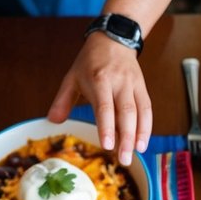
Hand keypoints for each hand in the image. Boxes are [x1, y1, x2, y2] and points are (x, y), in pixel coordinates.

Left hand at [47, 35, 151, 166]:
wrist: (114, 39)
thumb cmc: (90, 62)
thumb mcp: (71, 77)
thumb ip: (62, 100)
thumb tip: (52, 121)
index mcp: (99, 80)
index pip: (104, 107)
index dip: (107, 127)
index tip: (107, 146)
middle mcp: (118, 83)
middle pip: (125, 113)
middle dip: (126, 138)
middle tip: (124, 160)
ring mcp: (132, 85)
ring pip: (139, 112)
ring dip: (139, 135)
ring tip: (135, 154)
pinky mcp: (142, 87)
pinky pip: (147, 108)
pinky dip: (147, 127)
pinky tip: (143, 143)